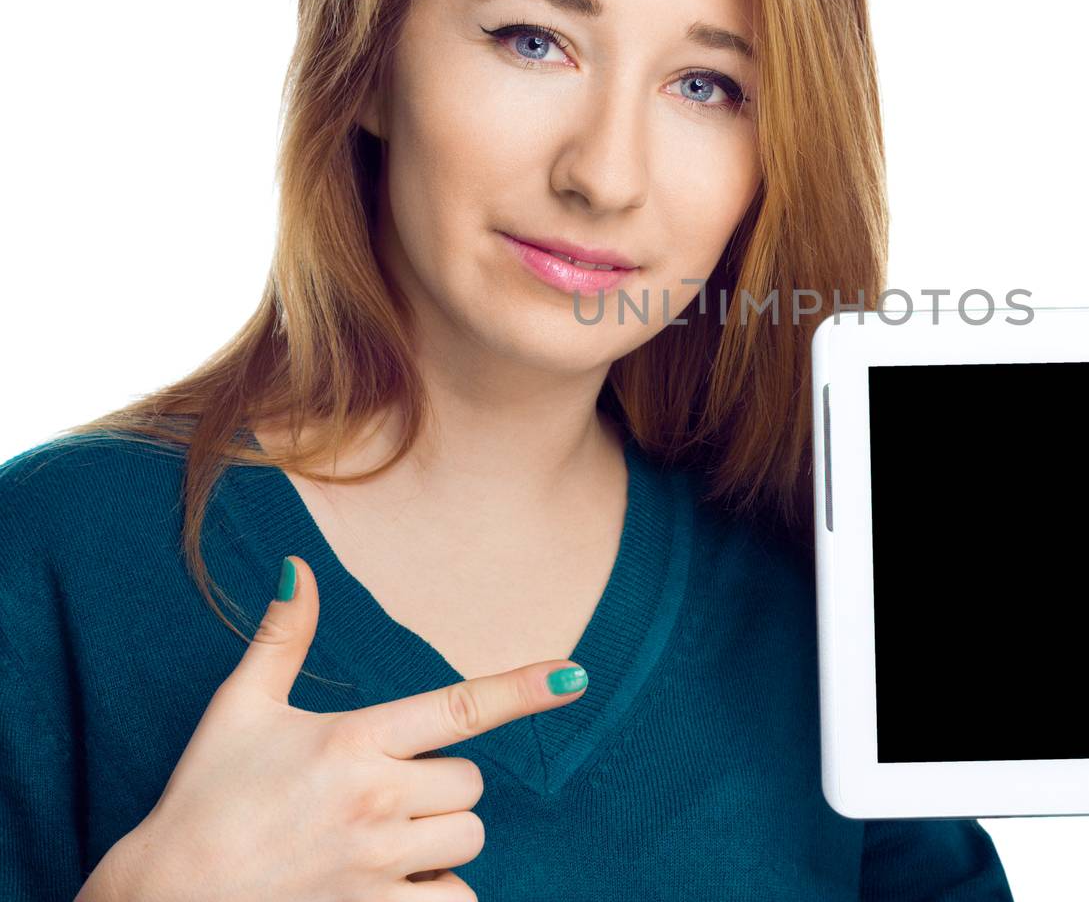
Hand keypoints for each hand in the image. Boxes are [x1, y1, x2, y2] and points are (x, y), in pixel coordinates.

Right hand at [92, 555, 589, 900]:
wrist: (164, 898)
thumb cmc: (204, 798)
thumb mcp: (239, 709)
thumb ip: (284, 638)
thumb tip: (300, 566)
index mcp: (353, 741)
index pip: (461, 709)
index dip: (524, 690)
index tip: (576, 676)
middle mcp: (374, 799)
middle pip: (470, 783)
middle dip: (441, 786)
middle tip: (381, 793)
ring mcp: (376, 863)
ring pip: (468, 839)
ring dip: (443, 839)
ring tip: (384, 839)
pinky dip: (439, 892)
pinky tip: (396, 883)